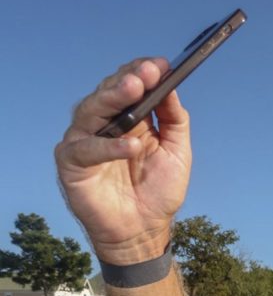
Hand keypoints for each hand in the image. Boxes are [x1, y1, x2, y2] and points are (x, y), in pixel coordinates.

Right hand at [54, 58, 191, 264]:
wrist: (144, 230)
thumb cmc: (158, 191)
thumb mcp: (177, 152)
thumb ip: (175, 120)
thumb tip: (172, 88)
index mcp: (128, 118)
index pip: (129, 85)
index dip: (142, 72)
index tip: (161, 64)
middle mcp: (103, 124)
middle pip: (109, 93)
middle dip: (128, 79)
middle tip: (147, 71)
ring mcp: (84, 141)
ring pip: (91, 111)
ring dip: (114, 98)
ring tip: (135, 89)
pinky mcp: (71, 163)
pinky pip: (87, 149)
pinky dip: (109, 146)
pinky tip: (133, 145)